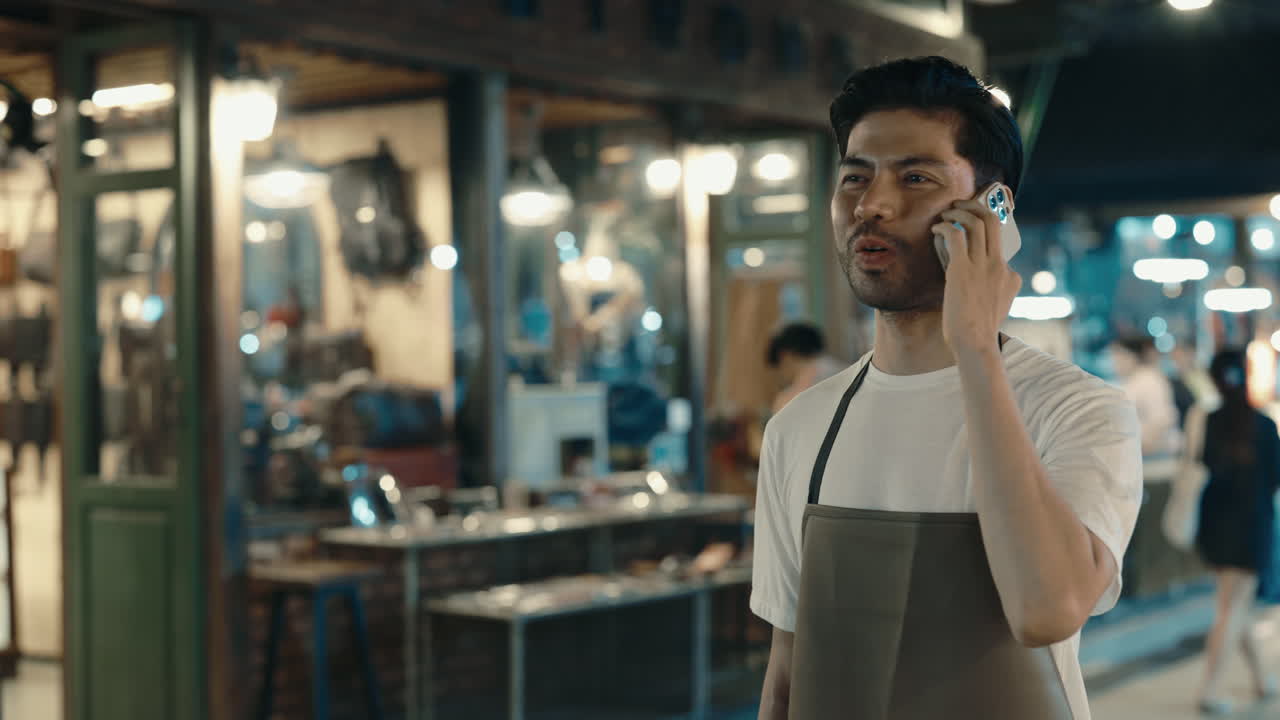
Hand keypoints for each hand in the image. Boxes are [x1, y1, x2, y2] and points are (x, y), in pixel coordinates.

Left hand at [932, 198, 1021, 357]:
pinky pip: (956, 235)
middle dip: (974, 206)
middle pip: (992, 220)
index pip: (1000, 241)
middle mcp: (999, 265)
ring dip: (958, 212)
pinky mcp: (962, 269)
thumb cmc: (978, 330)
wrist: (974, 343)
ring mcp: (983, 266)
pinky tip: (936, 229)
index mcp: (1010, 274)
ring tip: (945, 214)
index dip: (982, 227)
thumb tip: (982, 278)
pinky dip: (945, 226)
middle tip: (958, 205)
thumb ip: (995, 289)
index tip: (966, 225)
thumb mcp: (996, 306)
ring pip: (975, 222)